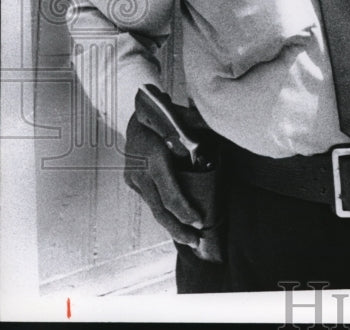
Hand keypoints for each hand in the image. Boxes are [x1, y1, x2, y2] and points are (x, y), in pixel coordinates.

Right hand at [123, 112, 203, 247]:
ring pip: (154, 207)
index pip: (169, 192)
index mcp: (153, 156)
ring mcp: (134, 177)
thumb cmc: (163, 113)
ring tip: (189, 237)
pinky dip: (164, 212)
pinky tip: (177, 222)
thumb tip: (214, 129)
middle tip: (195, 241)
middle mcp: (140, 171)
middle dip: (178, 228)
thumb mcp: (178, 115)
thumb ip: (195, 124)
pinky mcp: (132, 180)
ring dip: (171, 223)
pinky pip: (151, 200)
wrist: (136, 112)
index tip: (198, 221)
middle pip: (159, 208)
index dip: (183, 209)